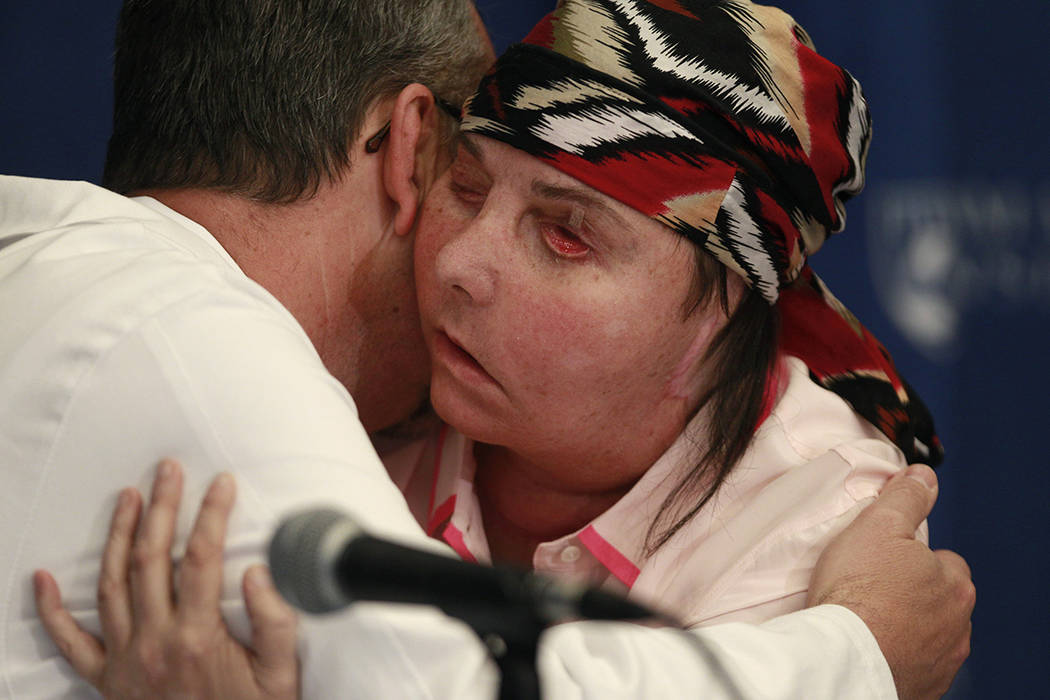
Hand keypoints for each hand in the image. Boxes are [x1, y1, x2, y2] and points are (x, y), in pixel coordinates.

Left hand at [33, 460, 299, 699]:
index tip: (220, 482)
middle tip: (167, 470)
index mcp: (198, 637)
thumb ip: (275, 624)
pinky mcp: (106, 679)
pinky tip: (41, 579)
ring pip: (111, 584)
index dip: (211, 513)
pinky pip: (69, 642)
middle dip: (160, 507)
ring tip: (127, 496)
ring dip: (118, 536)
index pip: (202, 556)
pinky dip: (51, 610)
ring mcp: (124, 660)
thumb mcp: (280, 677)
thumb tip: (259, 572)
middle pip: (151, 558)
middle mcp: (154, 642)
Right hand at [807, 464, 974, 699]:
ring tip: (867, 617)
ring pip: (929, 634)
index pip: (944, 561)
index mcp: (954, 584)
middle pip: (939, 599)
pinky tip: (869, 644)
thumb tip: (923, 477)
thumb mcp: (878, 525)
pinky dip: (896, 655)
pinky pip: (913, 665)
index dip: (913, 556)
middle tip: (872, 587)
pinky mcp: (922, 688)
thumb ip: (905, 498)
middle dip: (913, 594)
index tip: (885, 559)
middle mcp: (957, 625)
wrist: (842, 656)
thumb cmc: (857, 592)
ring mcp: (941, 661)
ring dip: (906, 626)